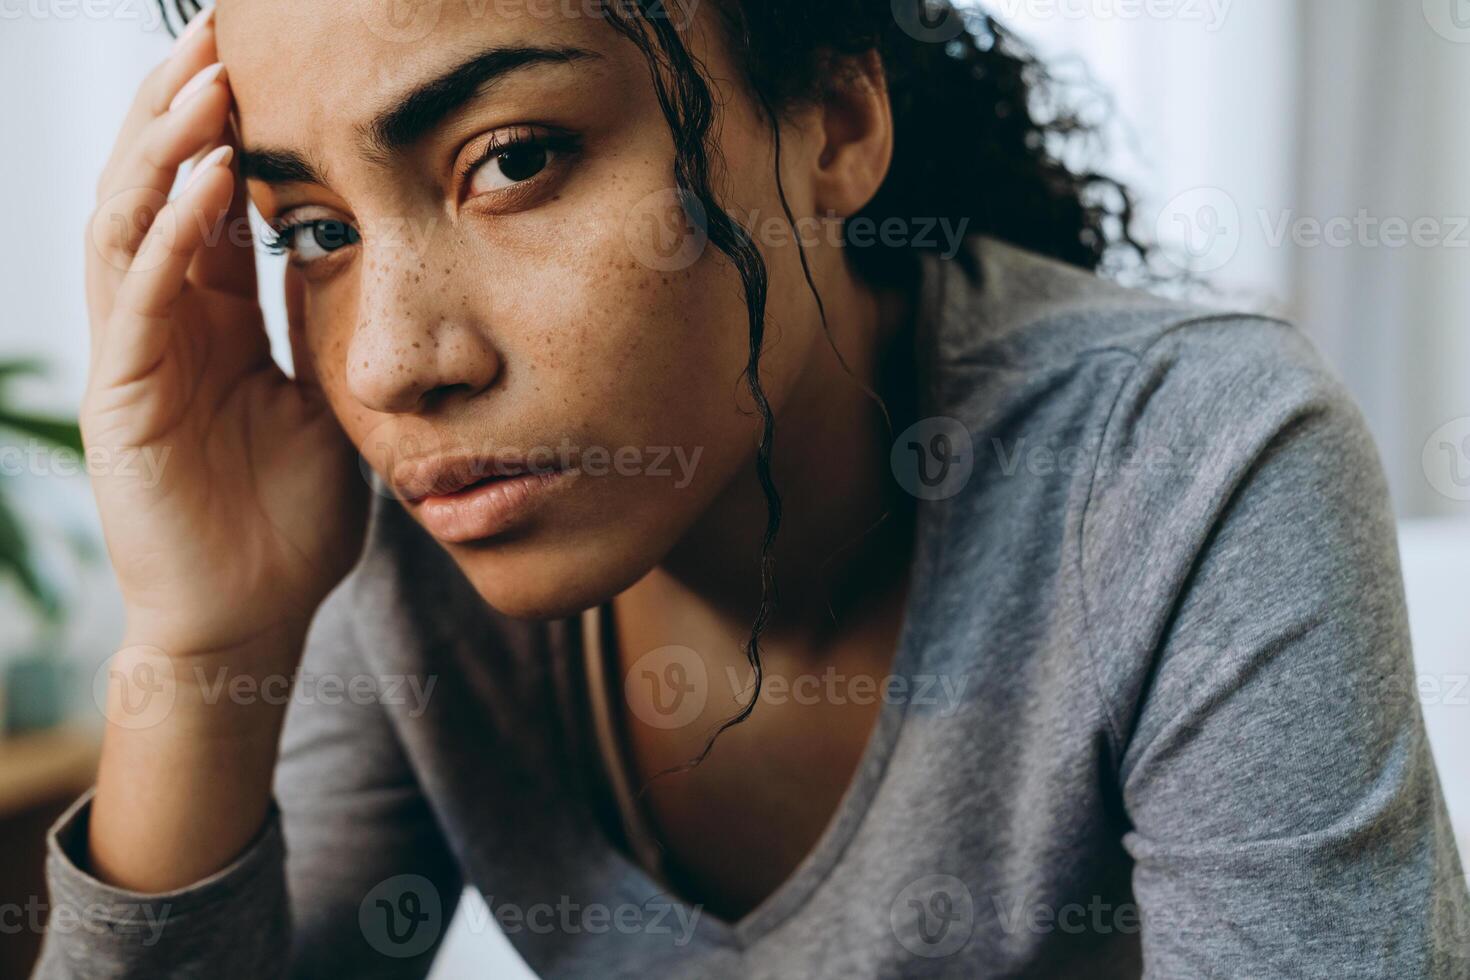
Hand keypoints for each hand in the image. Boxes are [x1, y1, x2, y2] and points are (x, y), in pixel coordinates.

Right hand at [82, 14, 366, 666]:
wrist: (254, 613)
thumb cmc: (289, 517)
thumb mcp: (322, 400)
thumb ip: (318, 326)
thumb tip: (346, 252)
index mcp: (212, 318)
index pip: (210, 201)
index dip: (229, 128)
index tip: (270, 61)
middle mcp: (165, 321)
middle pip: (158, 188)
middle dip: (183, 107)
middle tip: (221, 29)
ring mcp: (136, 354)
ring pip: (132, 222)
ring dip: (166, 147)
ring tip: (207, 79)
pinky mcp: (123, 397)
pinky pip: (141, 297)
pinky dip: (172, 233)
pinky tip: (210, 181)